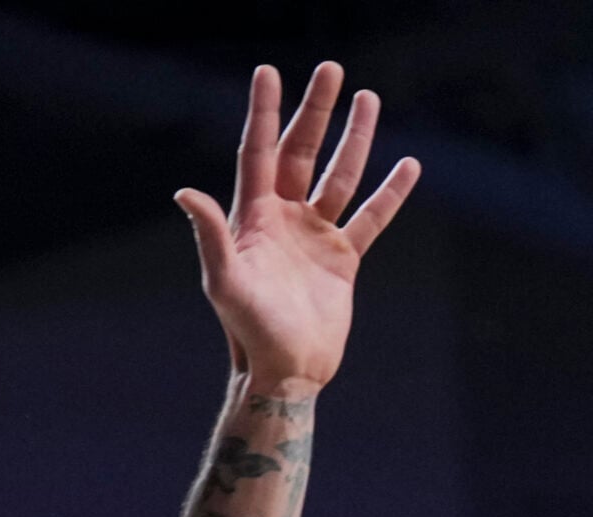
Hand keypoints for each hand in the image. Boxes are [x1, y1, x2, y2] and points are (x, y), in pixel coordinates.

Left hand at [174, 63, 422, 393]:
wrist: (286, 371)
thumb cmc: (247, 330)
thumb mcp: (225, 281)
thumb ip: (212, 234)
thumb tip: (185, 192)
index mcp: (252, 217)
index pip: (258, 151)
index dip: (263, 111)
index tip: (268, 72)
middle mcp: (283, 218)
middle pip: (302, 151)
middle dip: (316, 110)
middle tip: (331, 69)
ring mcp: (314, 235)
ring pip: (339, 175)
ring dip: (355, 138)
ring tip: (369, 99)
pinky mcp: (342, 258)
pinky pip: (370, 218)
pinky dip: (389, 193)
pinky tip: (407, 166)